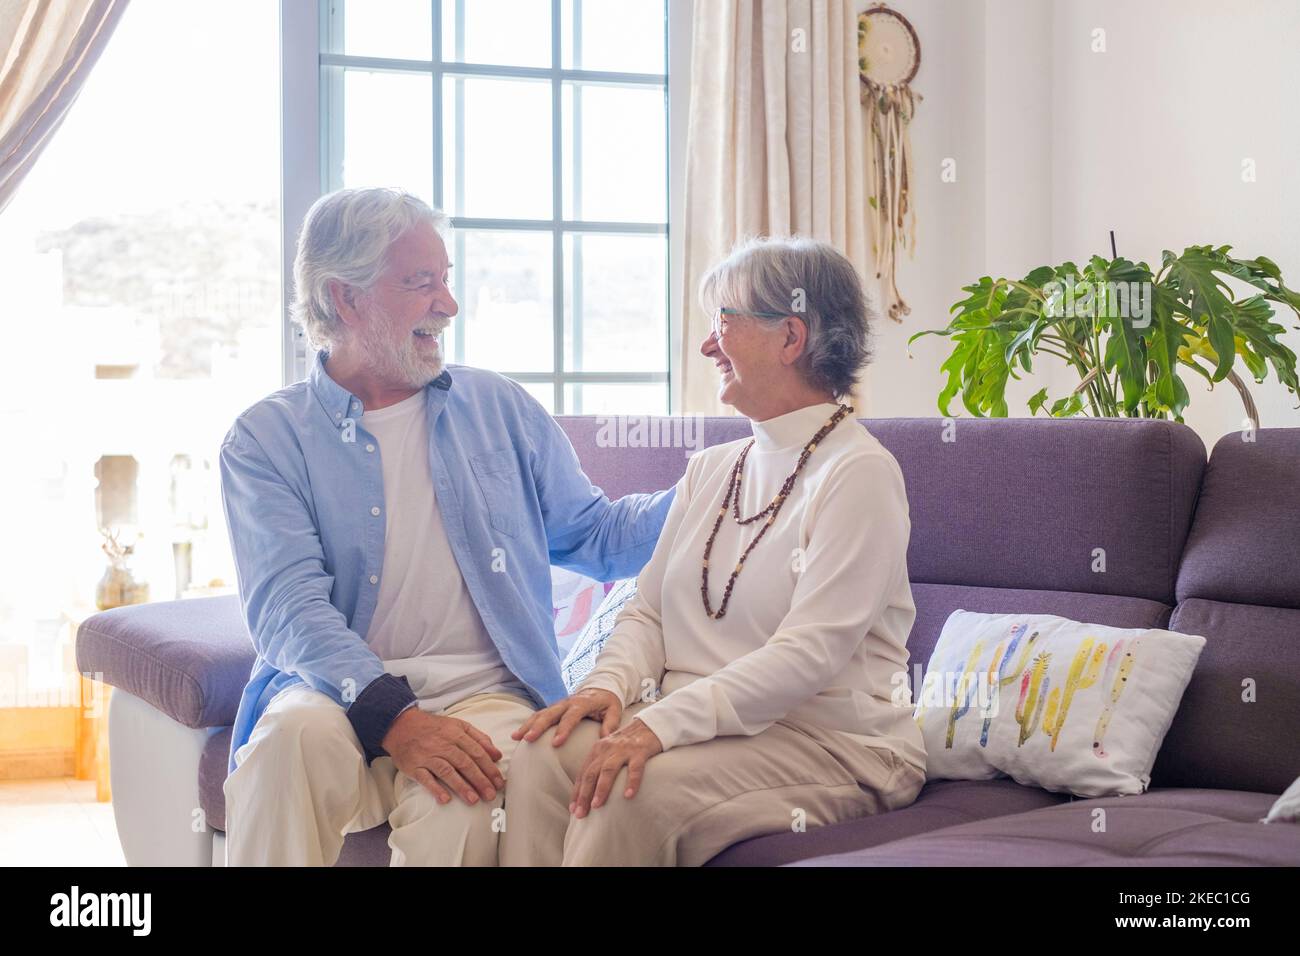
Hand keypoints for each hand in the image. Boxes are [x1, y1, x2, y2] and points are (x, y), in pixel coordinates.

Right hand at [381, 707, 505, 806]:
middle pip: (465, 763)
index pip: (477, 753)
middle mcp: (443, 745)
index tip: (499, 782)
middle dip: (480, 780)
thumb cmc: (434, 728)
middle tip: (491, 795)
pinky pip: (425, 778)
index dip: (489, 768)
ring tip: (474, 800)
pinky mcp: (414, 766)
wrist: (402, 725)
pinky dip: (435, 788)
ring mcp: (428, 756)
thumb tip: (497, 755)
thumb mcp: (459, 725)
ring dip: (461, 786)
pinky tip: (445, 799)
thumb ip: (480, 738)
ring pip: (447, 772)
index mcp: (456, 734)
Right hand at [511, 687, 622, 745]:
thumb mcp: (615, 710)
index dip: (564, 729)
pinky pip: (539, 715)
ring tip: (516, 737)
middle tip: (528, 739)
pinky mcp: (553, 708)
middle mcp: (568, 702)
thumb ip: (611, 724)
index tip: (556, 743)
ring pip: (541, 713)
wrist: (600, 687)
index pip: (572, 716)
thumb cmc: (608, 702)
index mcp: (583, 703)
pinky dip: (528, 724)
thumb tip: (606, 738)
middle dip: (538, 726)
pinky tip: (517, 735)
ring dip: (528, 725)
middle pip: (551, 713)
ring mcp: (559, 704)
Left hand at [570, 717, 662, 817]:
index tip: (573, 810)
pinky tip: (628, 796)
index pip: (584, 773)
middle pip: (592, 773)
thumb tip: (589, 793)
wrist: (650, 725)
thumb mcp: (610, 751)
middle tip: (580, 814)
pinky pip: (635, 768)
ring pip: (608, 770)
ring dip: (601, 789)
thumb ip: (600, 766)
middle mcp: (607, 749)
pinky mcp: (640, 751)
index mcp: (598, 750)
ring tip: (596, 806)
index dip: (577, 792)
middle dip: (584, 794)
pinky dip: (631, 782)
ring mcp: (623, 749)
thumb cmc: (628, 744)